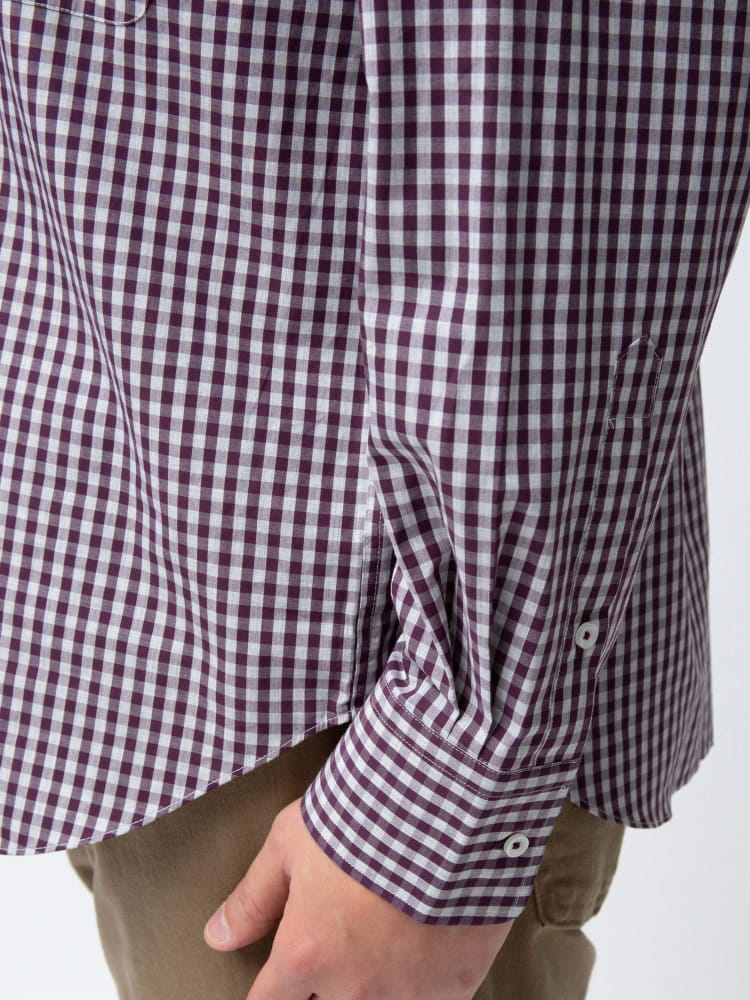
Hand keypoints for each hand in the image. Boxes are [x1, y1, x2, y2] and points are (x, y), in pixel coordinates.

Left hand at [203, 796, 514, 999]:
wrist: (446, 806)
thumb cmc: (366, 815)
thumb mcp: (291, 842)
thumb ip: (254, 898)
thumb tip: (218, 935)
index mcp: (306, 955)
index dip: (268, 992)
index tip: (276, 981)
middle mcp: (353, 988)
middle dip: (320, 988)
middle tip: (334, 949)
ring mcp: (406, 993)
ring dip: (371, 988)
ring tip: (380, 947)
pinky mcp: (456, 984)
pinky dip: (423, 986)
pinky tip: (424, 954)